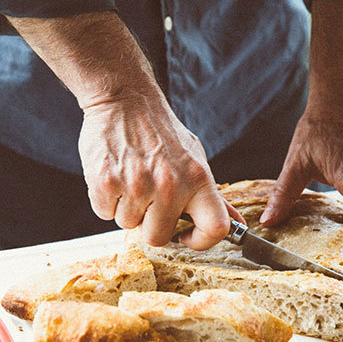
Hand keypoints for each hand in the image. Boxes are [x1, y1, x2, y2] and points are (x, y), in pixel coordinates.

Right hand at [79, 90, 242, 249]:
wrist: (126, 100)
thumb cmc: (163, 133)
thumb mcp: (196, 160)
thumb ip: (214, 197)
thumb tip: (238, 226)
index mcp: (199, 179)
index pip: (215, 228)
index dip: (201, 241)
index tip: (186, 236)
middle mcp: (170, 185)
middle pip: (157, 238)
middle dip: (150, 225)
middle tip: (148, 200)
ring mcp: (137, 184)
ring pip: (127, 225)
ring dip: (127, 208)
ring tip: (131, 178)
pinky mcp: (106, 182)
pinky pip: (104, 213)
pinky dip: (106, 200)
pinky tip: (114, 175)